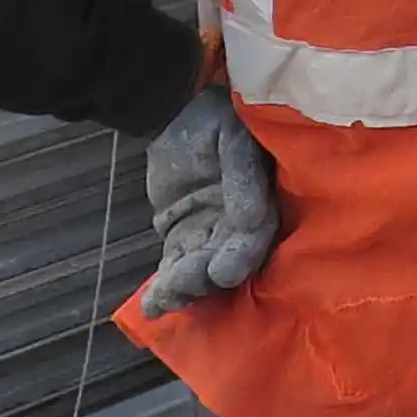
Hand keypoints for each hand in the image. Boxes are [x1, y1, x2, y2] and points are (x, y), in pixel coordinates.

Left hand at [137, 83, 280, 313]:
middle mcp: (241, 226)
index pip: (256, 236)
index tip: (223, 272)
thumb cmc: (216, 119)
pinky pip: (175, 268)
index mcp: (264, 201)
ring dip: (184, 287)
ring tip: (165, 299)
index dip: (241, 255)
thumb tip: (252, 220)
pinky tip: (152, 306)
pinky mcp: (182, 241)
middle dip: (206, 276)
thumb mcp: (235, 140)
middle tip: (186, 285)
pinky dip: (164, 289)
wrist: (176, 109)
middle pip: (226, 260)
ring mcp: (210, 235)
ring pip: (200, 269)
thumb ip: (244, 178)